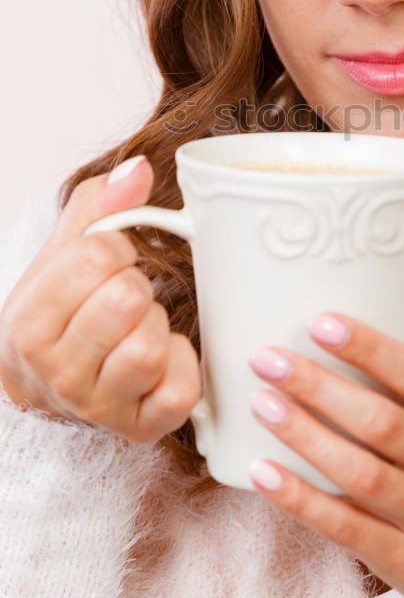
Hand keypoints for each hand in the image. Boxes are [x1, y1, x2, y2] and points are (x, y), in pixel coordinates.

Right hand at [0, 157, 200, 442]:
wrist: (49, 384)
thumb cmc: (61, 312)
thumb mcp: (63, 252)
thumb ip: (99, 205)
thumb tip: (137, 169)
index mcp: (28, 326)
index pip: (97, 257)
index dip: (116, 249)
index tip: (108, 264)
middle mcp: (57, 375)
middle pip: (127, 299)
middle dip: (135, 286)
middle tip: (123, 298)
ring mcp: (98, 408)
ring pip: (151, 346)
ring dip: (155, 325)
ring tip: (136, 328)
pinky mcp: (141, 428)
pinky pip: (181, 387)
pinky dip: (181, 364)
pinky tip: (159, 359)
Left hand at [247, 312, 403, 597]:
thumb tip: (359, 344)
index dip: (369, 347)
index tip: (322, 323)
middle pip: (381, 422)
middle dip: (319, 386)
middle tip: (269, 359)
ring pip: (361, 473)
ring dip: (305, 436)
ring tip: (263, 403)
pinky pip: (349, 529)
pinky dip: (302, 501)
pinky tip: (265, 474)